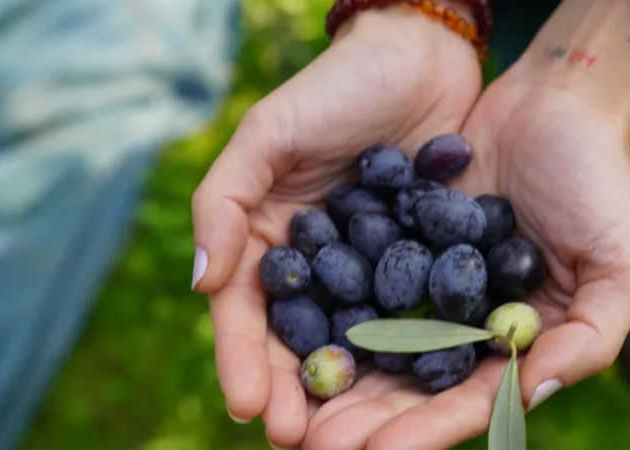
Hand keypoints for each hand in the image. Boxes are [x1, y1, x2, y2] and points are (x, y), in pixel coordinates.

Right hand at [191, 4, 480, 447]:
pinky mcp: (427, 264)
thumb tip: (201, 282)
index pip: (249, 315)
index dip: (245, 361)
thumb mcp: (269, 135)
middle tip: (303, 442)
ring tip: (357, 437)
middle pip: (303, 343)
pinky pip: (418, 315)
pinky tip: (421, 388)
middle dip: (300, 394)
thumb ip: (225, 203)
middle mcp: (320, 267)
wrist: (419, 58)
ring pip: (359, 342)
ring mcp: (374, 270)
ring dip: (355, 392)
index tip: (250, 406)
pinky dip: (417, 353)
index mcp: (271, 243)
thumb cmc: (335, 89)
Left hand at [299, 62, 629, 449]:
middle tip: (311, 443)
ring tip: (287, 404)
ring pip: (371, 339)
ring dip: (333, 373)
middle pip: (406, 382)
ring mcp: (421, 282)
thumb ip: (588, 335)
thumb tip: (530, 393)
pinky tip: (285, 325)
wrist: (551, 104)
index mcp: (510, 341)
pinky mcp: (392, 238)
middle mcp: (459, 321)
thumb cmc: (597, 180)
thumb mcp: (619, 259)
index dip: (425, 429)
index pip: (466, 399)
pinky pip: (354, 276)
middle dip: (363, 416)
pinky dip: (323, 301)